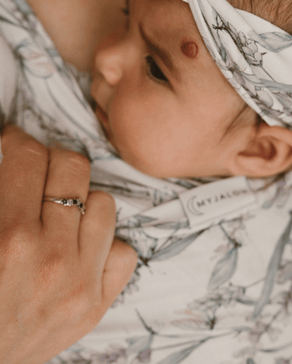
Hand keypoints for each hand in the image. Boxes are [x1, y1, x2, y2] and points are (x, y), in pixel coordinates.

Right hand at [0, 125, 136, 363]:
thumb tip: (15, 155)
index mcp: (8, 238)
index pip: (29, 159)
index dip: (19, 141)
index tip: (15, 143)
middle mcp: (51, 257)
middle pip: (73, 169)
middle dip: (52, 160)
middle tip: (37, 170)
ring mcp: (80, 283)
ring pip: (105, 202)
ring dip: (82, 199)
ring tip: (59, 212)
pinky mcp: (97, 305)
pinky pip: (123, 251)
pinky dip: (106, 244)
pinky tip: (81, 248)